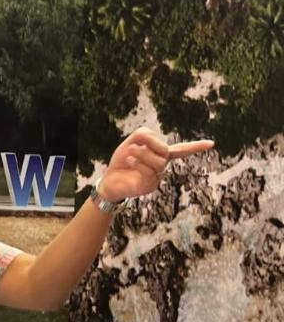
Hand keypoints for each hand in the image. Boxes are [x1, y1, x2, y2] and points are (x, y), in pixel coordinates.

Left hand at [97, 128, 213, 203]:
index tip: (211, 144)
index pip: (181, 150)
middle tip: (134, 143)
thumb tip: (150, 138)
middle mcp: (162, 167)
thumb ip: (143, 134)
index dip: (195, 147)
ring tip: (129, 151)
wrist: (109, 181)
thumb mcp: (132, 142)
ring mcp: (157, 178)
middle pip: (166, 151)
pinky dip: (138, 163)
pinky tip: (129, 161)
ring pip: (158, 162)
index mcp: (161, 155)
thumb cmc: (122, 161)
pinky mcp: (149, 186)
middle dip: (150, 143)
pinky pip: (148, 172)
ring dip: (142, 154)